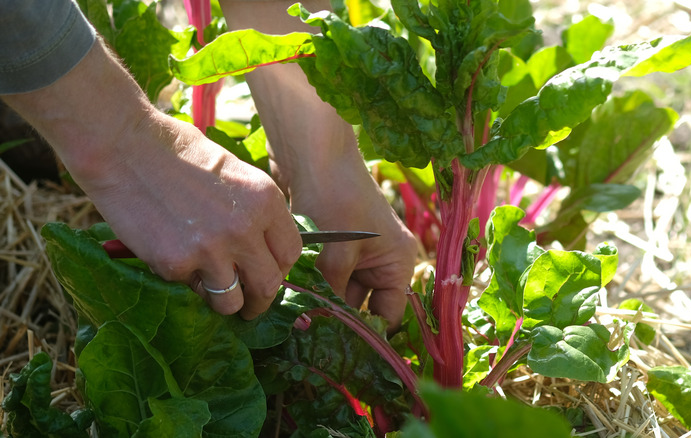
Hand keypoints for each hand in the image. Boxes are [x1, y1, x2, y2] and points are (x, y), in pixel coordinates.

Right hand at [84, 112, 302, 318]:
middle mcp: (245, 228)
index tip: (268, 274)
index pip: (291, 252)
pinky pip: (190, 290)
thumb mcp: (232, 172)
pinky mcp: (176, 264)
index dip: (280, 268)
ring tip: (212, 294)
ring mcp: (211, 249)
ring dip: (224, 303)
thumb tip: (263, 246)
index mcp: (265, 199)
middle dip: (260, 301)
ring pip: (231, 302)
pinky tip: (171, 258)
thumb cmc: (175, 151)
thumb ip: (252, 210)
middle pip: (269, 284)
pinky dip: (184, 282)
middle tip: (249, 307)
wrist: (122, 146)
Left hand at [286, 158, 417, 333]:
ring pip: (341, 291)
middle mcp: (383, 261)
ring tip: (296, 315)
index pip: (389, 313)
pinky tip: (293, 294)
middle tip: (309, 333)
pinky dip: (313, 284)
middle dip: (338, 316)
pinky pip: (328, 276)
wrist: (314, 154)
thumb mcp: (337, 251)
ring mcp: (359, 253)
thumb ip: (332, 291)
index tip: (337, 347)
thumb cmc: (335, 198)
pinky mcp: (336, 246)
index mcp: (398, 261)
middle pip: (363, 305)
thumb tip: (317, 328)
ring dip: (322, 300)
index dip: (367, 332)